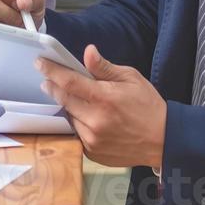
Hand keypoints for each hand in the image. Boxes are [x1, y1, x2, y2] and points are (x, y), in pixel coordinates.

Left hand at [36, 45, 165, 168]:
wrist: (163, 141)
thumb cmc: (148, 106)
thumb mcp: (131, 78)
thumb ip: (104, 67)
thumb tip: (88, 52)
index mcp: (104, 98)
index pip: (69, 81)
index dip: (51, 71)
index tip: (40, 63)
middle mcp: (96, 120)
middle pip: (63, 99)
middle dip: (53, 87)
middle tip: (48, 80)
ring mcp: (93, 139)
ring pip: (68, 117)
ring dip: (67, 106)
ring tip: (76, 99)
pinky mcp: (92, 153)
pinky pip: (76, 133)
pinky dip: (77, 123)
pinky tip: (86, 117)